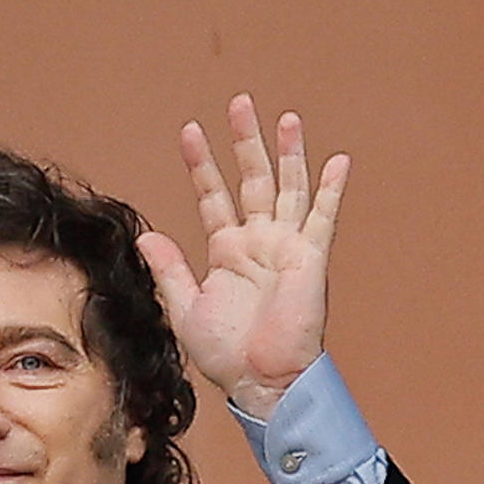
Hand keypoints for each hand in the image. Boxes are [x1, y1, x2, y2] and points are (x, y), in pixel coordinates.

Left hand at [136, 93, 349, 420]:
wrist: (260, 380)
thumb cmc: (226, 353)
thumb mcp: (185, 307)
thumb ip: (169, 270)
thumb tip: (146, 236)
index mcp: (226, 251)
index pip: (212, 195)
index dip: (202, 164)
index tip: (191, 131)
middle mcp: (257, 241)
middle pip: (251, 179)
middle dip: (245, 142)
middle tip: (240, 103)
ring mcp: (285, 246)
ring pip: (288, 187)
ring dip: (288, 153)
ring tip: (285, 117)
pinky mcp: (310, 258)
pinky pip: (323, 217)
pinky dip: (331, 189)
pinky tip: (336, 160)